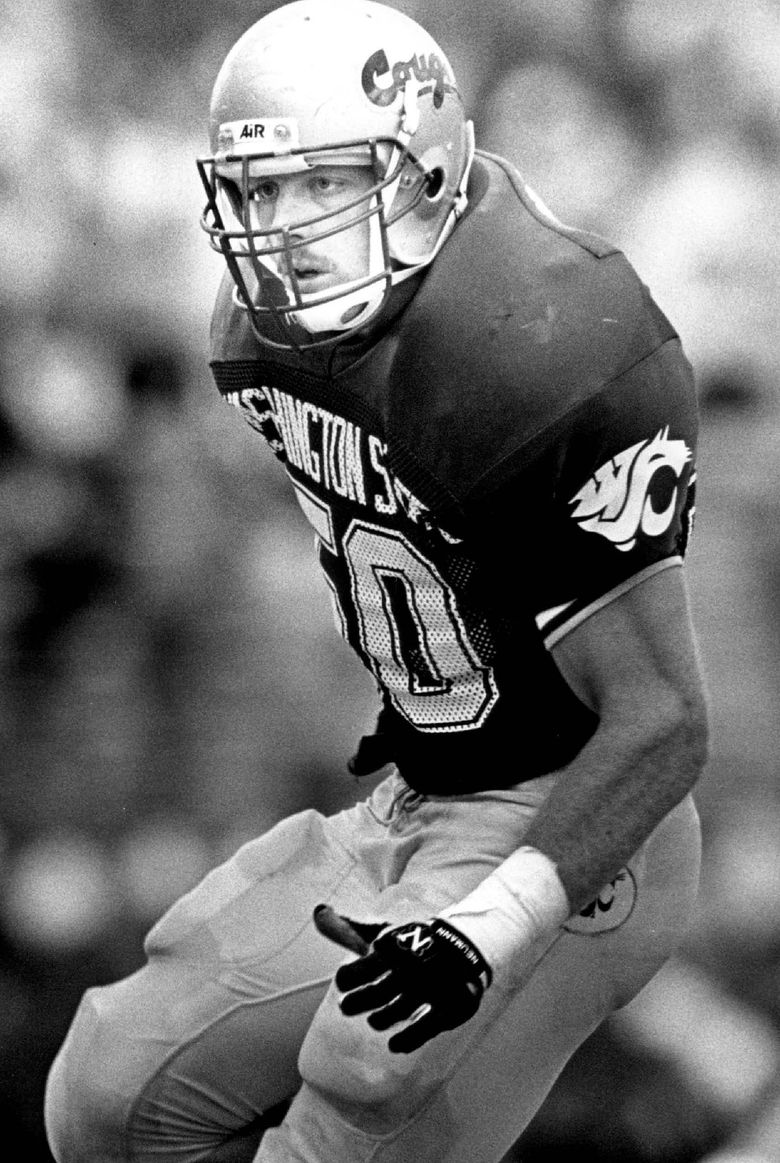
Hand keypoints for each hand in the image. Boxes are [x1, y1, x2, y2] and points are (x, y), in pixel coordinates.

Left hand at [313, 904, 491, 1052]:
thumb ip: (348, 929)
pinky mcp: (449, 1004)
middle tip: (345, 1007)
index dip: (353, 973)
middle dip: (362, 999)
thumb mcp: (380, 932)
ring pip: (403, 1007)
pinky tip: (393, 1045)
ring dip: (385, 1017)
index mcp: (395, 947)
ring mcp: (431, 987)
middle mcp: (413, 967)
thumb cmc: (408, 942)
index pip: (371, 960)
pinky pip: (429, 1024)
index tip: (341, 980)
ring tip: (373, 1022)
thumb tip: (318, 911)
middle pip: (383, 988)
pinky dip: (412, 1037)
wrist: (459, 947)